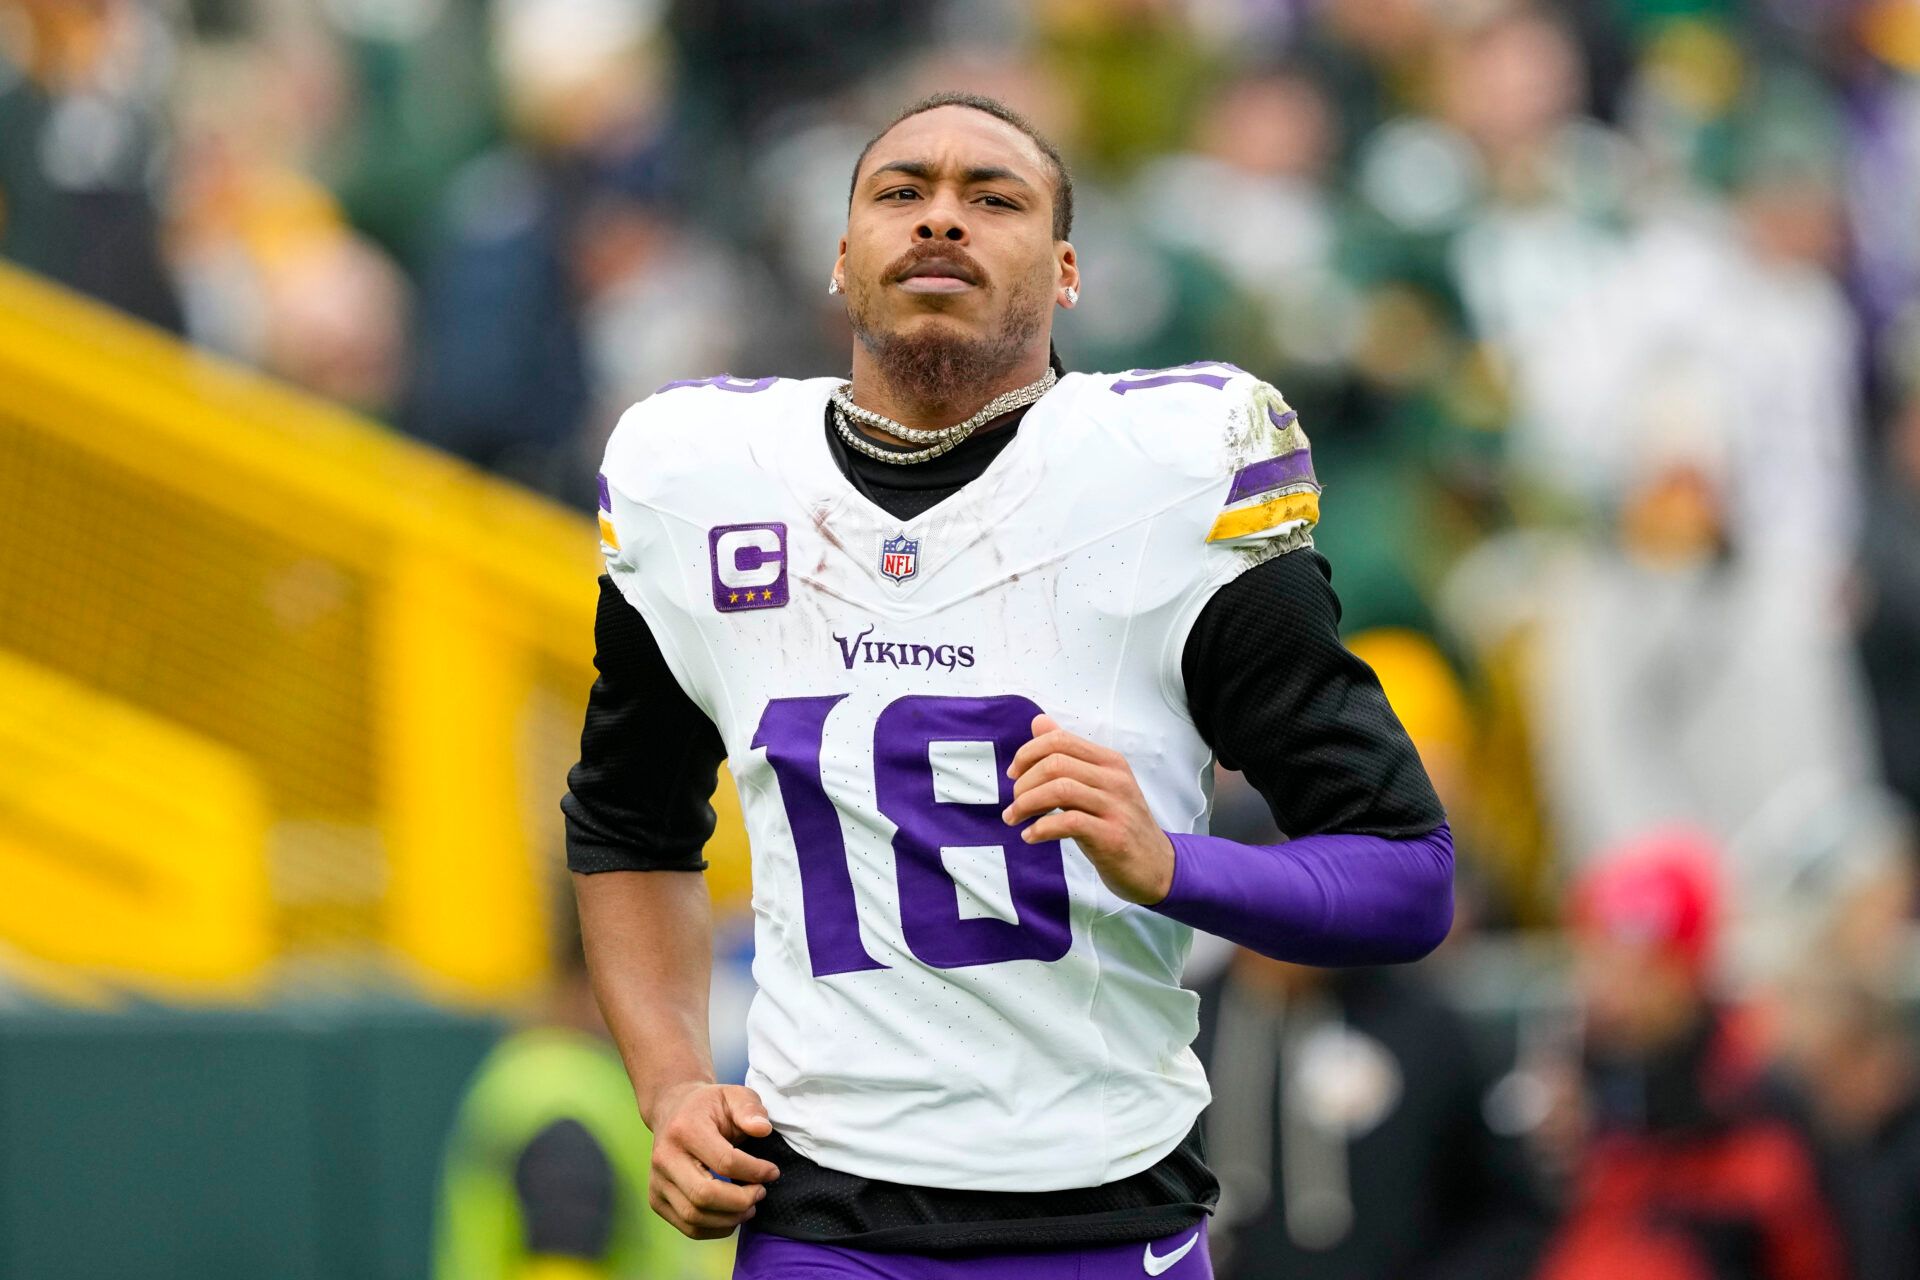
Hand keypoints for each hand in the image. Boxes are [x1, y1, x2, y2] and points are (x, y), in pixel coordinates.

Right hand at [644, 1081, 780, 1238]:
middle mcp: (664, 1157)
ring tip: (750, 1206)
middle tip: (761, 1193)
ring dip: (729, 1219)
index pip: (724, 1162)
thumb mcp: (733, 1095)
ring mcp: (657, 1181)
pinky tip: (732, 1216)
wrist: (672, 1111)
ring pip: (694, 1216)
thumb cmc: (709, 1105)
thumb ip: (749, 1109)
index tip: (772, 1172)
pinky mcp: (656, 1199)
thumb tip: (763, 1129)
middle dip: (741, 1201)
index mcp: (685, 1129)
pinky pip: (687, 1227)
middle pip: (704, 1195)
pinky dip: (714, 1229)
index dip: (754, 1172)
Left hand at [1004, 713, 1176, 904]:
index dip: (1028, 753)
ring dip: (1026, 805)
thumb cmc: (1119, 825)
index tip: (1013, 775)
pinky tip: (1030, 836)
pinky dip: (1041, 828)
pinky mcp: (1112, 836)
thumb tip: (1038, 722)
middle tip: (1014, 804)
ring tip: (1014, 819)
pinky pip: (1068, 823)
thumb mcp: (1096, 785)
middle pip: (1056, 763)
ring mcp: (1116, 807)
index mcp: (1110, 762)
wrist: (1156, 867)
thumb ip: (1068, 755)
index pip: (1060, 740)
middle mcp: (1115, 779)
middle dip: (1024, 783)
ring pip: (1059, 790)